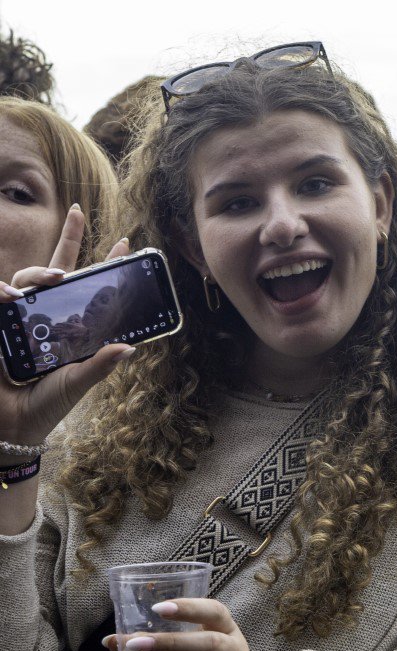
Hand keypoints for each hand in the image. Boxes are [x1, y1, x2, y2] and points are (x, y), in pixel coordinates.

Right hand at [2, 209, 132, 448]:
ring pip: (26, 277)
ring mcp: (17, 317)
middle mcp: (44, 315)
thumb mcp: (79, 381)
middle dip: (67, 239)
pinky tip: (12, 295)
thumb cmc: (48, 403)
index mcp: (70, 325)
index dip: (105, 263)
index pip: (88, 287)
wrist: (12, 425)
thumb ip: (101, 364)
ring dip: (37, 271)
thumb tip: (130, 346)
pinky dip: (2, 290)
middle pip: (55, 268)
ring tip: (53, 277)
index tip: (127, 242)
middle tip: (76, 225)